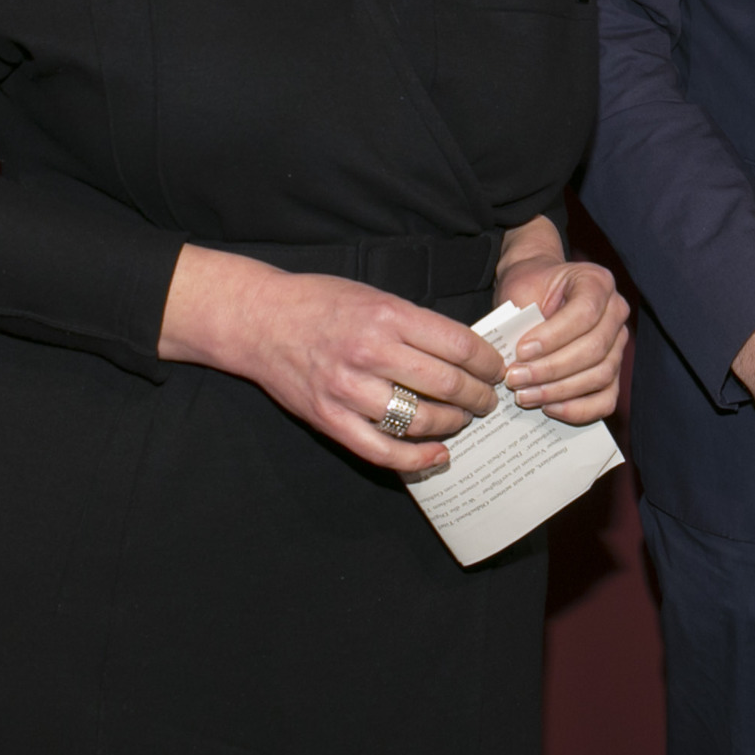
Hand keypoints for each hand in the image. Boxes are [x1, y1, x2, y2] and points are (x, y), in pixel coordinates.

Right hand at [157, 244, 501, 474]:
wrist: (259, 319)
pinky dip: (416, 458)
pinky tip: (438, 454)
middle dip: (478, 397)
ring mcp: (349, 389)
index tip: (496, 370)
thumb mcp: (375, 297)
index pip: (458, 346)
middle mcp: (370, 352)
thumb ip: (415, 325)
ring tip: (461, 420)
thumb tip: (465, 352)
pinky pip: (382, 450)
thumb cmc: (321, 303)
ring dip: (452, 424)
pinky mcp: (330, 418)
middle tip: (487, 400)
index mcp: (388, 316)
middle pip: (447, 384)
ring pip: (420, 419)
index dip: (487, 363)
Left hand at [495, 235, 629, 425]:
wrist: (539, 290)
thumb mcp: (521, 290)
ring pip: (600, 376)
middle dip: (551, 369)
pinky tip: (548, 408)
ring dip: (560, 391)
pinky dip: (579, 409)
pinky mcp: (613, 371)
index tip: (521, 351)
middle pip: (594, 349)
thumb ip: (522, 319)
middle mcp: (615, 312)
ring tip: (524, 395)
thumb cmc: (530, 288)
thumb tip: (514, 362)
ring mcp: (618, 344)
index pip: (585, 313)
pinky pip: (606, 399)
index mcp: (597, 282)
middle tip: (515, 379)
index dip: (553, 337)